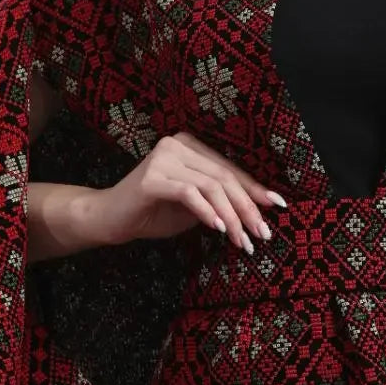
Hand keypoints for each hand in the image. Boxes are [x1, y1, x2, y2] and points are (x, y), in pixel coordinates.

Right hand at [96, 131, 286, 252]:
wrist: (109, 220)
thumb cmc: (153, 213)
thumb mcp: (195, 207)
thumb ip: (220, 200)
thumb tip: (258, 209)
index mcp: (190, 146)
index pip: (229, 169)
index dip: (254, 189)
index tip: (276, 207)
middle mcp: (177, 144)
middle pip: (224, 177)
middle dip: (246, 208)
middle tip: (261, 234)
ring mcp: (163, 158)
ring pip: (211, 186)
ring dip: (231, 216)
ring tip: (242, 240)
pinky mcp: (152, 177)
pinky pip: (189, 194)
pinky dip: (207, 212)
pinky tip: (218, 230)